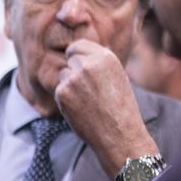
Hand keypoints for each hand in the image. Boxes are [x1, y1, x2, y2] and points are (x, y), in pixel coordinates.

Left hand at [54, 40, 157, 175]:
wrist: (119, 135)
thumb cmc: (120, 108)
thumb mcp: (117, 77)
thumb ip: (98, 64)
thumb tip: (78, 56)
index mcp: (105, 57)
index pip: (78, 45)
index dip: (78, 57)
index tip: (81, 67)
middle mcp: (88, 64)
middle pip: (70, 59)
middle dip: (74, 71)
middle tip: (86, 89)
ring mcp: (73, 78)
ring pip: (63, 75)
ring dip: (70, 86)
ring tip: (88, 101)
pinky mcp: (62, 93)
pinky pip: (59, 91)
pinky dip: (66, 100)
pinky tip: (81, 110)